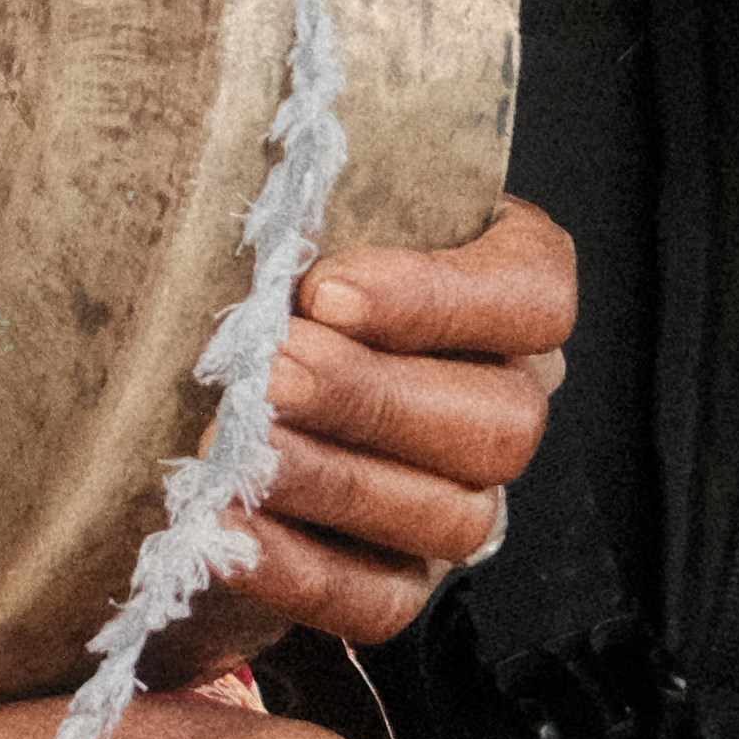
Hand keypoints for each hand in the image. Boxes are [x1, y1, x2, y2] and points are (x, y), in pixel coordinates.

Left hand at [204, 195, 573, 655]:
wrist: (205, 365)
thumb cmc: (258, 260)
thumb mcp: (295, 198)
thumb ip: (296, 179)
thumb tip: (226, 139)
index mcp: (507, 286)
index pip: (533, 293)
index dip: (438, 300)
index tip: (326, 289)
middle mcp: (506, 396)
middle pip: (499, 419)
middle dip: (373, 398)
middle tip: (268, 371)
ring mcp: (462, 496)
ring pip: (449, 514)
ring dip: (336, 482)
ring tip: (237, 449)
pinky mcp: (402, 575)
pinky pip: (380, 599)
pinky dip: (303, 573)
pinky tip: (228, 530)